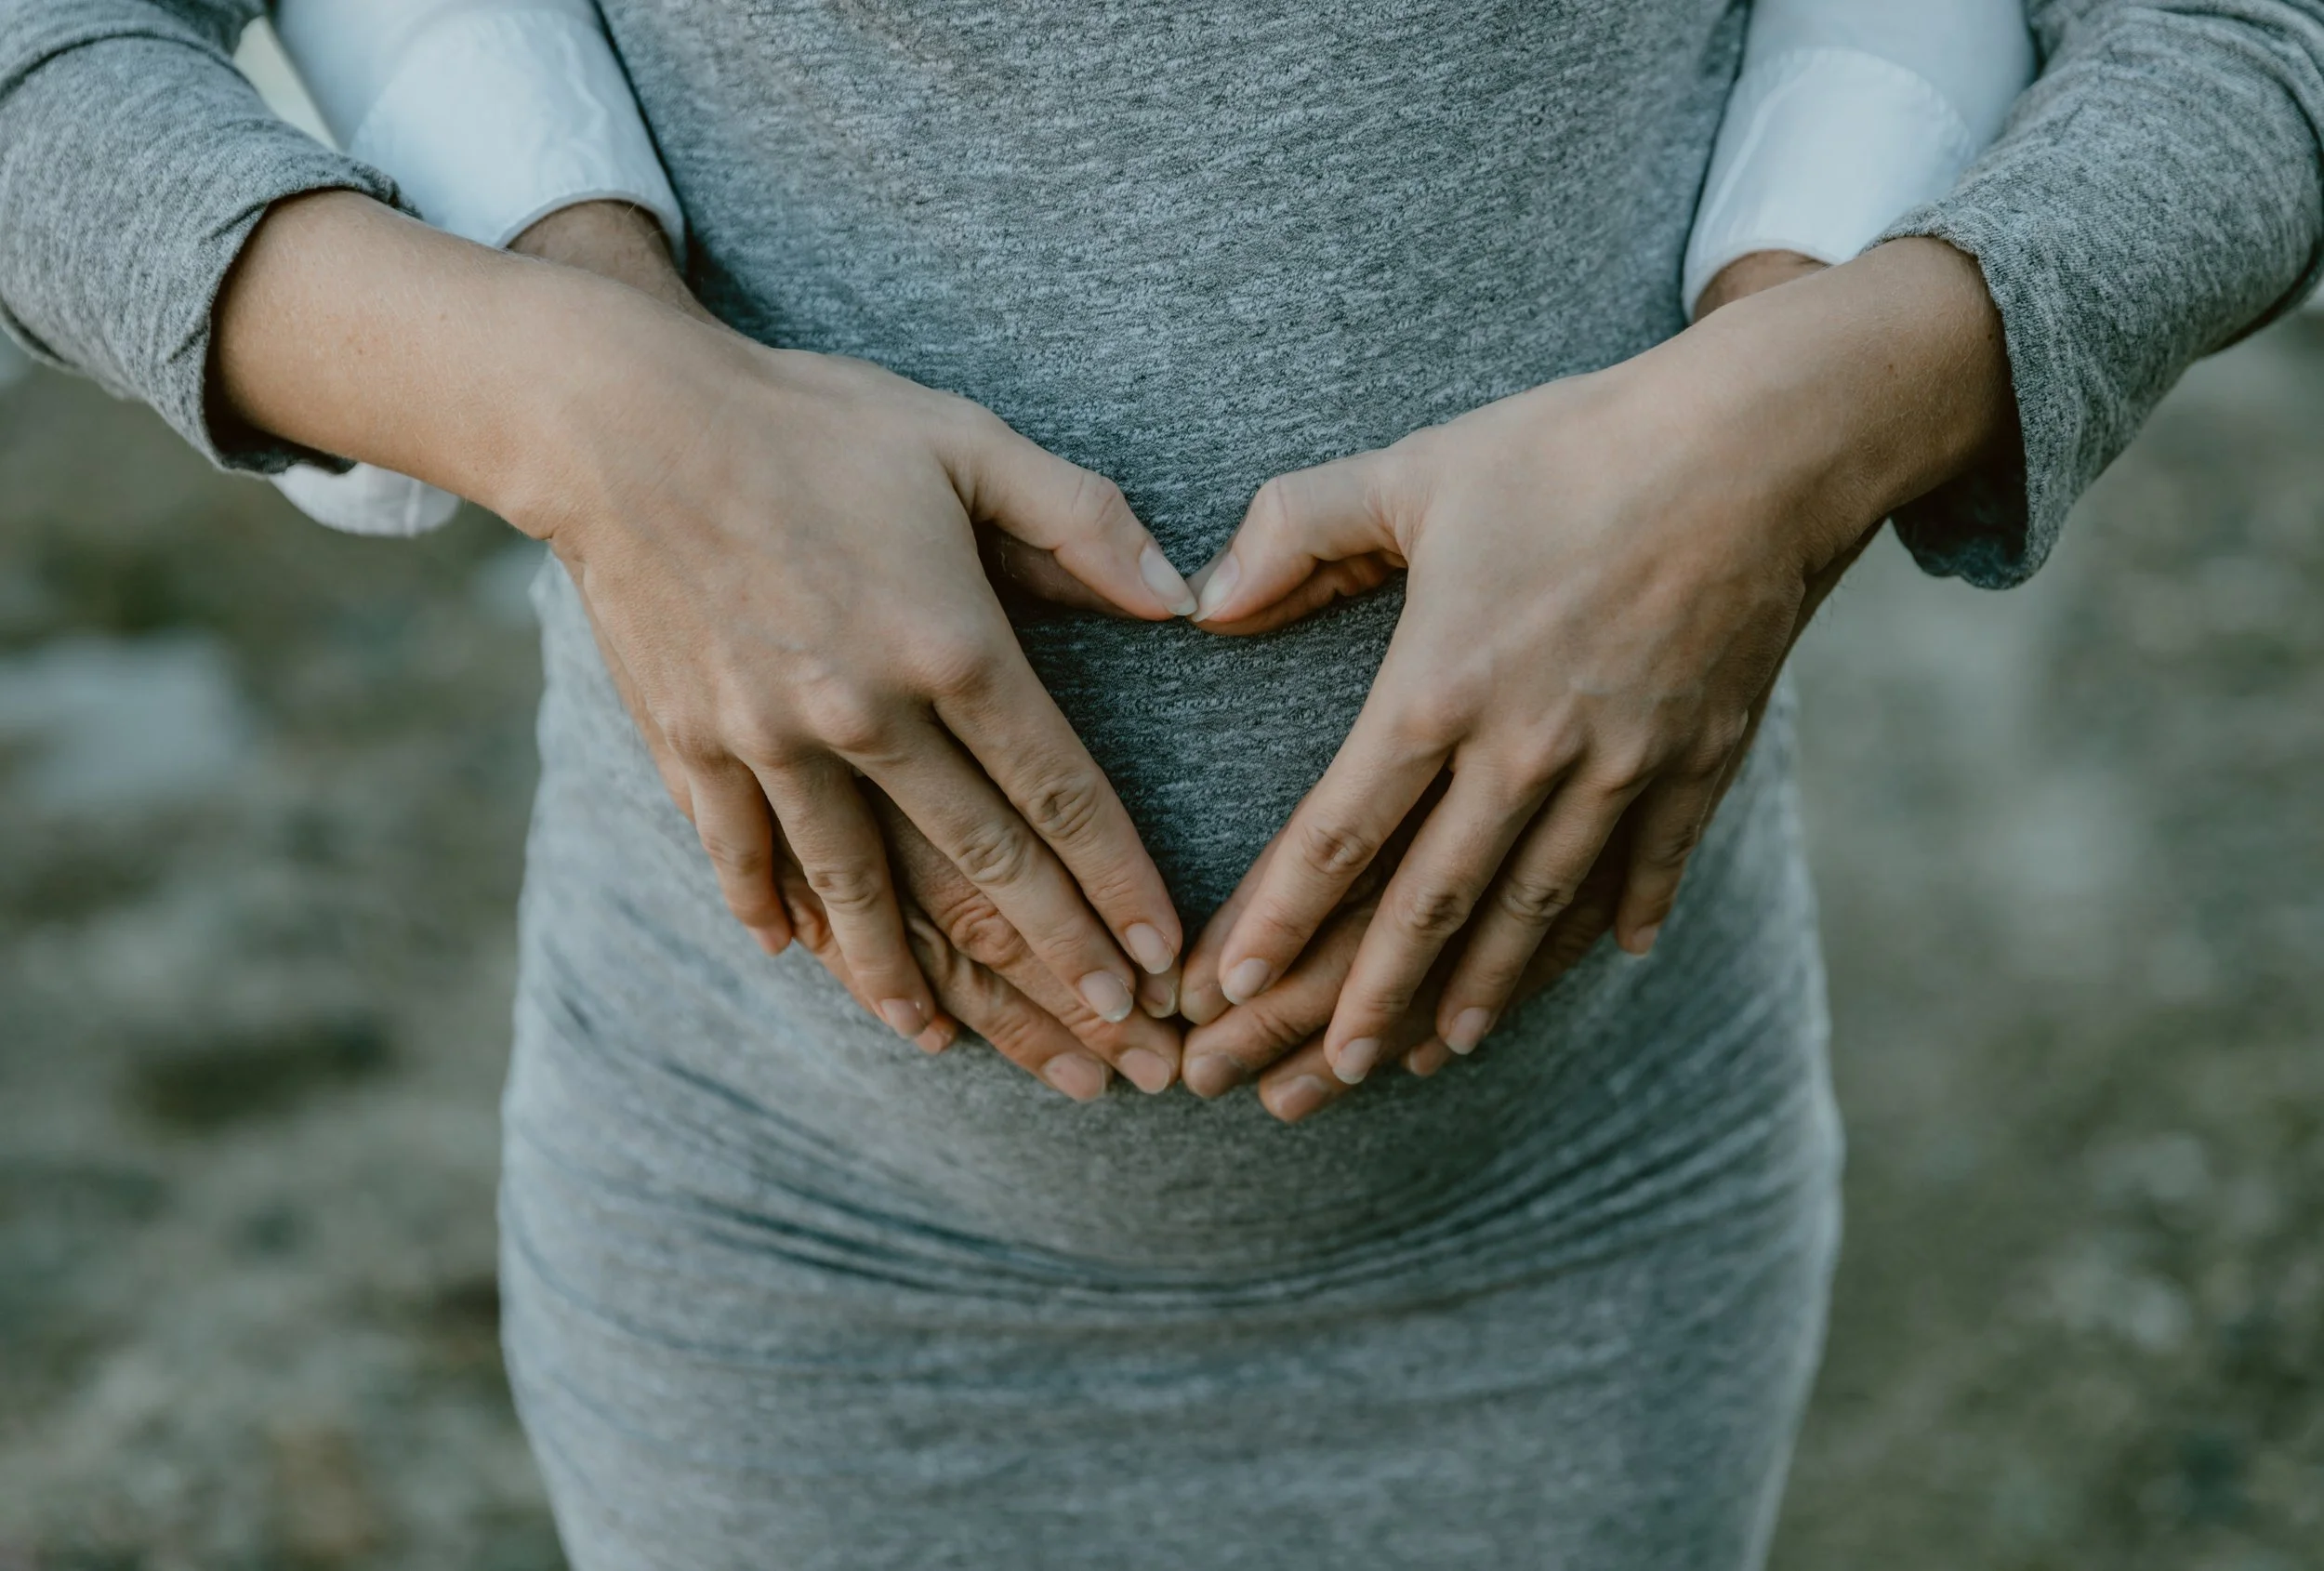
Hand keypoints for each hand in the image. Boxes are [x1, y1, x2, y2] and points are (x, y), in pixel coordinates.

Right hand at [512, 203, 1183, 1094]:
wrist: (619, 421)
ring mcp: (769, 742)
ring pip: (858, 891)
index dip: (1119, 883)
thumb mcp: (968, 439)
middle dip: (1057, 964)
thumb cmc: (813, 420)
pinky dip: (777, 914)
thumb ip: (1085, 521)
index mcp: (949, 644)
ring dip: (914, 978)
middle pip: (981, 866)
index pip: (1058, 792)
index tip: (1166, 959)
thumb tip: (1184, 599)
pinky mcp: (692, 746)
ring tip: (957, 1045)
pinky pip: (743, 856)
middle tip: (1117, 1043)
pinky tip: (807, 961)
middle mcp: (863, 714)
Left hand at [1184, 238, 2009, 1086]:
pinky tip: (1600, 966)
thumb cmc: (1573, 445)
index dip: (1279, 921)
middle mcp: (1528, 750)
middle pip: (1429, 907)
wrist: (1761, 442)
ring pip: (1535, 914)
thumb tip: (1203, 606)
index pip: (1341, 833)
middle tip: (1305, 1080)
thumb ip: (1294, 530)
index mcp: (1442, 686)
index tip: (1226, 991)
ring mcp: (1623, 768)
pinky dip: (1620, 920)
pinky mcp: (1701, 763)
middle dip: (1359, 1003)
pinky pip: (1651, 866)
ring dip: (1476, 995)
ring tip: (1426, 1055)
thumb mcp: (1415, 467)